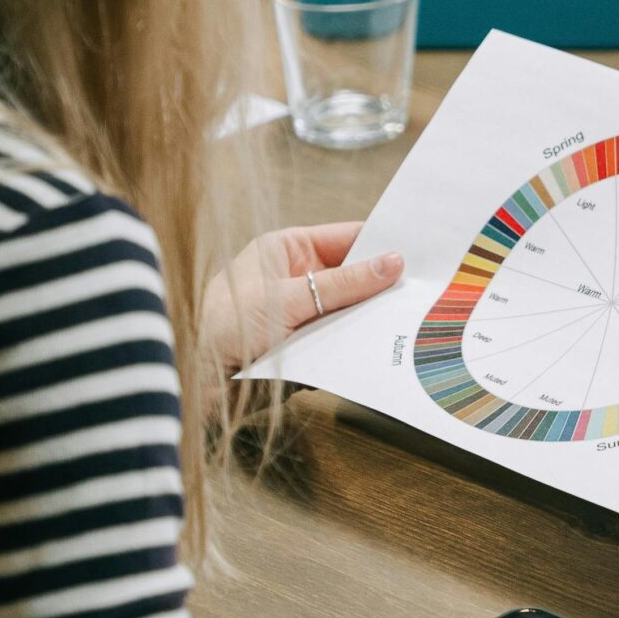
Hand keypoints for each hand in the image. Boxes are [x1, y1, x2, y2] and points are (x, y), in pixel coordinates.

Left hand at [205, 222, 402, 369]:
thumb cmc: (222, 325)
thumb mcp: (286, 298)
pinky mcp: (306, 345)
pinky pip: (341, 339)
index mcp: (286, 250)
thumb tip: (392, 263)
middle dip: (381, 285)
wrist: (195, 379)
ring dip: (372, 317)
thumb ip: (341, 284)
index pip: (346, 238)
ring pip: (350, 310)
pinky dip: (358, 344)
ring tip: (412, 319)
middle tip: (423, 288)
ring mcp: (302, 312)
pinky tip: (382, 348)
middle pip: (352, 276)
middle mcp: (296, 278)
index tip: (419, 251)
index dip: (381, 244)